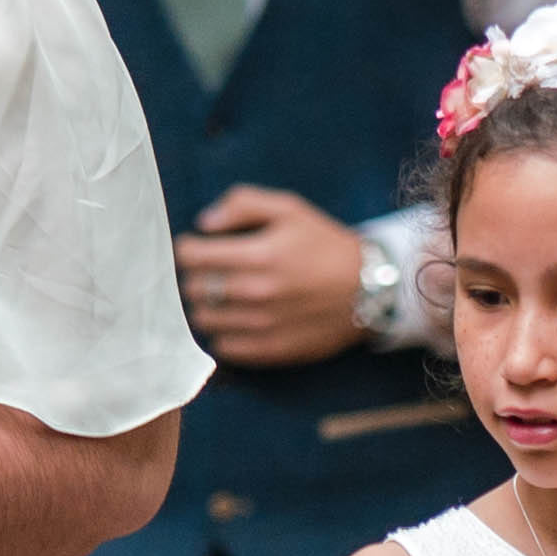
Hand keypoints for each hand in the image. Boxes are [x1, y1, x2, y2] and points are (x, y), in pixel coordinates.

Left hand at [176, 186, 372, 368]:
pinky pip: (224, 348)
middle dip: (195, 276)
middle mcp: (257, 293)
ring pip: (203, 320)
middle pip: (193, 289)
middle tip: (209, 271)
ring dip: (206, 306)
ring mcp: (263, 326)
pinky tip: (235, 320)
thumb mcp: (290, 209)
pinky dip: (222, 333)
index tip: (195, 247)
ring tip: (221, 296)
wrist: (370, 288)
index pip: (191, 256)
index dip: (187, 249)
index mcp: (259, 255)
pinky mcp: (271, 351)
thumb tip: (204, 223)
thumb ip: (242, 205)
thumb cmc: (325, 244)